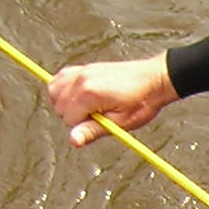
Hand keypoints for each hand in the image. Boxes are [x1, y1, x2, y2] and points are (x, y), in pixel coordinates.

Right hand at [45, 54, 176, 146]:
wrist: (154, 80)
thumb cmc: (141, 102)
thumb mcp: (120, 123)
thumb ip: (92, 130)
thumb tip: (73, 140)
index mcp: (90, 93)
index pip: (68, 119)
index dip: (83, 127)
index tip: (100, 123)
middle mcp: (81, 79)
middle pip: (59, 106)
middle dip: (74, 116)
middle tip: (97, 116)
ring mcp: (81, 71)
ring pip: (53, 91)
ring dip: (65, 103)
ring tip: (88, 108)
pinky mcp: (83, 68)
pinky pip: (59, 78)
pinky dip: (63, 89)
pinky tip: (78, 97)